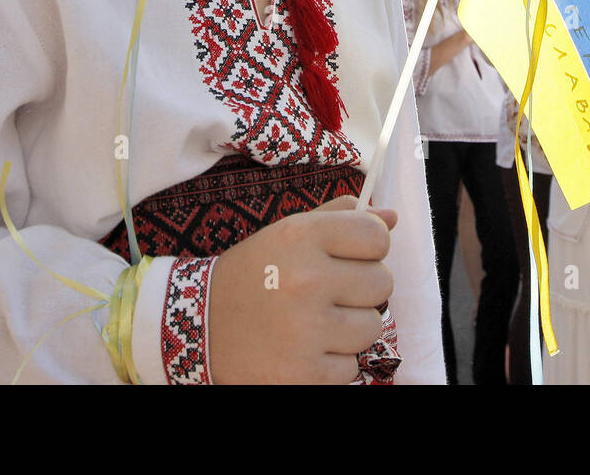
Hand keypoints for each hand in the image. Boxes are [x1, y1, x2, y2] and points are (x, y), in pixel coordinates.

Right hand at [208, 196, 395, 383]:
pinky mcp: (302, 374)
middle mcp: (305, 280)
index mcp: (302, 237)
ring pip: (372, 327)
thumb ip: (340, 218)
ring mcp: (304, 330)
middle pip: (382, 282)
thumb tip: (389, 216)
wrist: (199, 325)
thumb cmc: (253, 273)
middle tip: (331, 292)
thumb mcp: (288, 232)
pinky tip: (305, 348)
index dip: (369, 246)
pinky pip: (351, 368)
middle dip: (362, 288)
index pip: (377, 236)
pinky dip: (333, 362)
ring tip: (317, 321)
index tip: (351, 255)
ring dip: (351, 327)